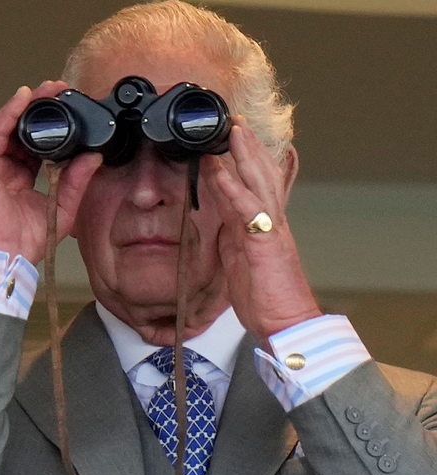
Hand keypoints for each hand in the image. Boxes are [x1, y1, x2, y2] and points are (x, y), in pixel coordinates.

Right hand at [0, 82, 102, 261]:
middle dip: (40, 108)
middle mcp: (0, 167)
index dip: (52, 125)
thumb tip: (93, 156)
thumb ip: (76, 181)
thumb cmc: (24, 242)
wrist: (4, 257)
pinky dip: (8, 113)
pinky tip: (24, 98)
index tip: (70, 108)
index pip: (34, 143)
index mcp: (17, 177)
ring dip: (27, 105)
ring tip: (47, 89)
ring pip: (7, 125)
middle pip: (20, 129)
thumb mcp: (61, 207)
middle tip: (61, 89)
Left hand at [201, 121, 319, 343]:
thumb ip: (232, 237)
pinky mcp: (265, 242)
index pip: (256, 186)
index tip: (234, 139)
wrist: (285, 324)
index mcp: (265, 227)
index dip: (247, 162)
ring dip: (244, 156)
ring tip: (232, 132)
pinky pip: (247, 209)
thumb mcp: (241, 261)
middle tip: (235, 122)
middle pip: (262, 176)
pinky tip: (219, 170)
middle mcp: (272, 222)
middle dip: (249, 147)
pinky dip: (232, 187)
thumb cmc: (265, 298)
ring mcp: (271, 230)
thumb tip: (220, 221)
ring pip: (259, 183)